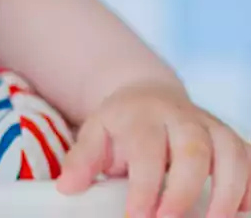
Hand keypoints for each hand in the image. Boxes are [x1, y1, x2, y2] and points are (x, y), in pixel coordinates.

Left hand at [58, 82, 251, 217]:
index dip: (144, 186)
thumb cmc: (120, 123)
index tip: (136, 217)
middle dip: (185, 190)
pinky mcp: (230, 138)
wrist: (148, 95)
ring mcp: (210, 126)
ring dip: (229, 191)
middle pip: (193, 150)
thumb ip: (82, 160)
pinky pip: (249, 158)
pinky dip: (251, 185)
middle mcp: (181, 117)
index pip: (146, 150)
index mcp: (142, 116)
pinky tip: (242, 211)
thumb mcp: (94, 133)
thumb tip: (68, 187)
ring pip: (231, 152)